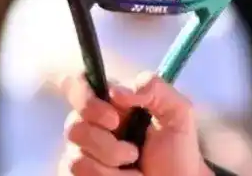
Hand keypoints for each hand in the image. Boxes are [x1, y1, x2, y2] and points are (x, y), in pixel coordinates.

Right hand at [60, 73, 209, 175]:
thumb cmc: (177, 148)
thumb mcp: (178, 112)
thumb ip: (155, 89)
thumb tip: (117, 92)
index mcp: (112, 102)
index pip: (79, 84)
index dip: (82, 95)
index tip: (112, 118)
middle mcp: (92, 124)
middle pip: (74, 125)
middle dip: (106, 143)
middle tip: (132, 151)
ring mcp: (84, 152)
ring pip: (76, 157)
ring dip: (111, 164)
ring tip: (133, 165)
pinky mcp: (82, 174)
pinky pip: (77, 173)